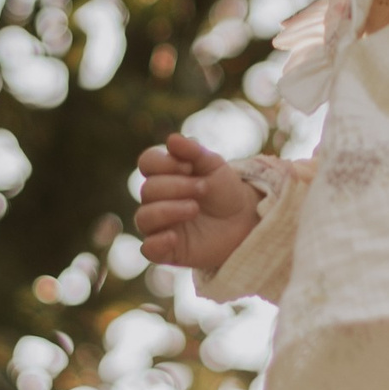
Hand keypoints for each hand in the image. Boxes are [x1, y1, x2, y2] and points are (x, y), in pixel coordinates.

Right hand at [135, 135, 264, 277]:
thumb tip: (171, 139)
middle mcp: (157, 199)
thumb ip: (194, 152)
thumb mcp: (215, 166)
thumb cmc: (225, 190)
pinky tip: (174, 237)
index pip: (147, 162)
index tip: (189, 167)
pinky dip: (157, 242)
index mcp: (164, 175)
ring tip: (194, 208)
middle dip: (176, 186)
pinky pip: (148, 249)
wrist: (244, 220)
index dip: (164, 163)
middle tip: (203, 188)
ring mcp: (160, 225)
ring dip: (168, 210)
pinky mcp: (167, 250)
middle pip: (148, 189)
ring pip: (144, 218)